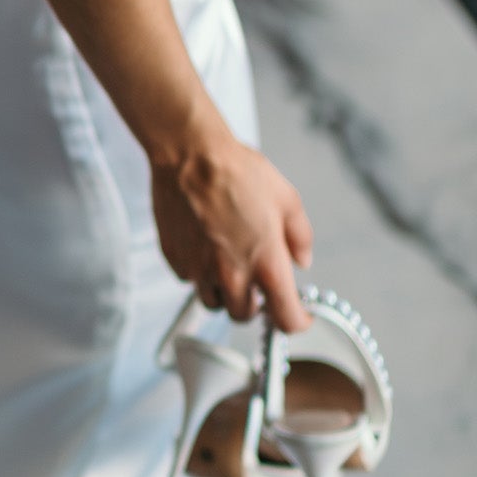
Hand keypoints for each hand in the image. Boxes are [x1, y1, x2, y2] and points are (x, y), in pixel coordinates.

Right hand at [151, 132, 311, 329]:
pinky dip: (199, 272)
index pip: (286, 317)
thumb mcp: (287, 199)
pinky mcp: (176, 260)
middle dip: (253, 303)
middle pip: (243, 316)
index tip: (297, 315)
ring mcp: (199, 270)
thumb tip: (301, 259)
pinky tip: (204, 246)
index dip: (296, 321)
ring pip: (214, 302)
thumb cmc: (236, 171)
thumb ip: (300, 237)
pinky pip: (190, 280)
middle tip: (256, 278)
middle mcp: (232, 274)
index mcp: (266, 263)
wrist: (190, 155)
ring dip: (224, 292)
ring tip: (227, 262)